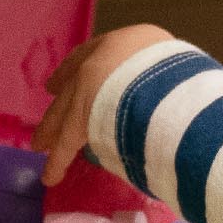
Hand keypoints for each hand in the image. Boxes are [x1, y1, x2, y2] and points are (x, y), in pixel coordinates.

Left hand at [38, 24, 171, 186]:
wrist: (167, 76)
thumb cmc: (183, 70)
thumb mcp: (178, 64)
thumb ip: (167, 79)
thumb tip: (177, 96)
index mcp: (123, 44)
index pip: (91, 53)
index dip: (77, 66)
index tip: (66, 77)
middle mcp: (99, 62)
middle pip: (73, 83)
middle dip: (60, 97)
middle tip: (49, 100)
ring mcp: (87, 89)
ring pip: (63, 113)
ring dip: (50, 131)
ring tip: (39, 146)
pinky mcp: (81, 118)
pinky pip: (66, 144)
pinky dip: (58, 162)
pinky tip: (50, 177)